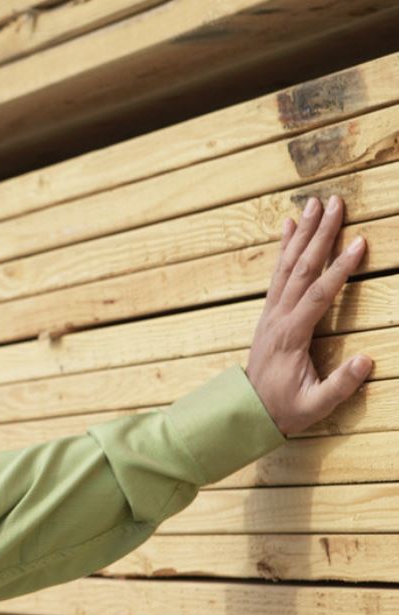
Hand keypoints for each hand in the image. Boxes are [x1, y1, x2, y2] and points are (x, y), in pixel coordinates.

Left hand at [244, 195, 369, 436]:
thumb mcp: (315, 405)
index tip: (358, 243)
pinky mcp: (270, 312)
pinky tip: (288, 225)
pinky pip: (277, 274)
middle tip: (334, 203)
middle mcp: (278, 317)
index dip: (339, 269)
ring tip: (315, 204)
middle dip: (320, 235)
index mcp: (291, 336)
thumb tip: (366, 361)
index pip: (318, 295)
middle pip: (301, 269)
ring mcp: (271, 313)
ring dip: (303, 234)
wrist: (247, 411)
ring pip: (288, 266)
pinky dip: (284, 248)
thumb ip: (340, 385)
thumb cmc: (285, 409)